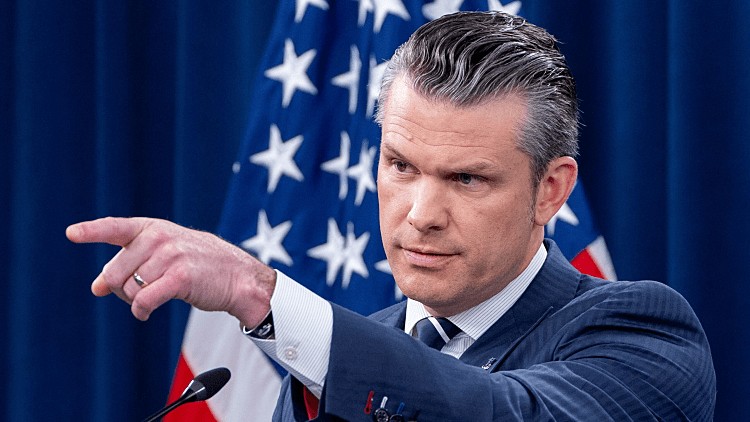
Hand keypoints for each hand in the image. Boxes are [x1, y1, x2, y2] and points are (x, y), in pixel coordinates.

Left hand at [66, 217, 274, 325]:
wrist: (239, 277)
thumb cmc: (201, 266)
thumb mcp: (165, 257)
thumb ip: (132, 265)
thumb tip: (96, 287)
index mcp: (154, 228)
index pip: (116, 227)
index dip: (92, 231)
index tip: (72, 233)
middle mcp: (160, 238)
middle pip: (115, 272)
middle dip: (120, 290)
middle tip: (136, 295)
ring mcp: (171, 255)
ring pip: (129, 288)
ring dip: (134, 302)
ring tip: (149, 301)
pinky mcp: (180, 277)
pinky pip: (143, 300)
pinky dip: (141, 311)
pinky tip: (146, 313)